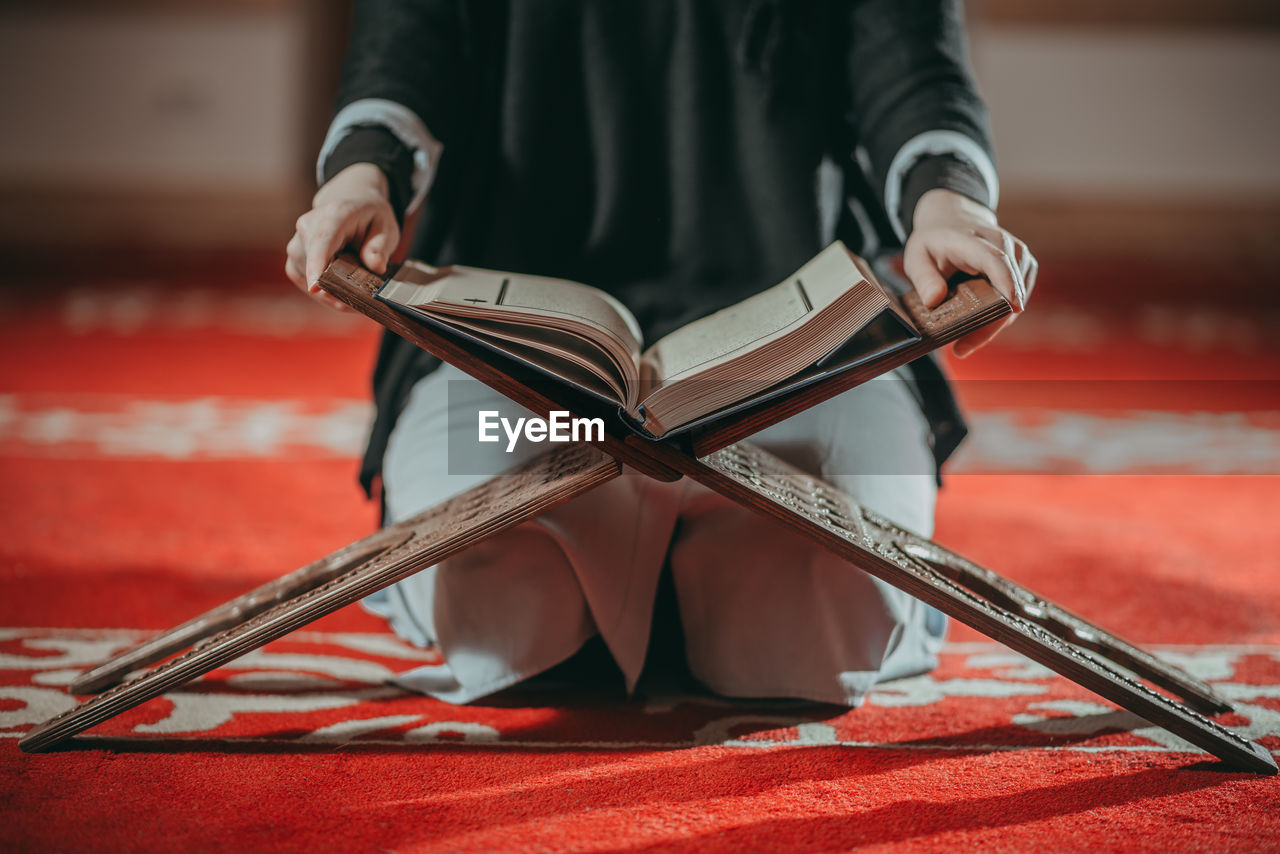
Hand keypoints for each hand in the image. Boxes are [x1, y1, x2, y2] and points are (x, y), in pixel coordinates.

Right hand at [285, 163, 400, 311]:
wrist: (350, 202)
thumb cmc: (370, 217)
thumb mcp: (386, 227)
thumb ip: (381, 247)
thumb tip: (375, 266)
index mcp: (334, 215)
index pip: (322, 241)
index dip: (317, 265)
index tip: (316, 287)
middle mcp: (308, 226)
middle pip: (315, 266)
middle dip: (336, 290)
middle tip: (362, 304)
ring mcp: (297, 243)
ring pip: (309, 279)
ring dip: (331, 293)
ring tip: (355, 296)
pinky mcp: (294, 259)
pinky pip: (305, 283)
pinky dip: (323, 293)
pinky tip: (341, 293)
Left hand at [902, 188, 1037, 357]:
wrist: (952, 219)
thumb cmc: (933, 241)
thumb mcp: (916, 256)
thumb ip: (923, 278)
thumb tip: (935, 300)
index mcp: (972, 239)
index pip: (995, 259)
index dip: (1006, 282)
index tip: (1013, 308)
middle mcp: (1002, 242)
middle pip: (1009, 284)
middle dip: (991, 321)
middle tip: (962, 348)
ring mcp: (1016, 253)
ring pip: (1017, 294)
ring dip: (996, 322)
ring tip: (966, 342)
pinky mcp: (1023, 264)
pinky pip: (1019, 295)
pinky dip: (1003, 314)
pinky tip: (982, 326)